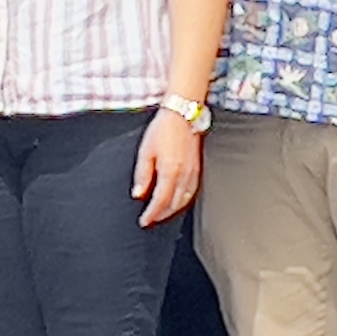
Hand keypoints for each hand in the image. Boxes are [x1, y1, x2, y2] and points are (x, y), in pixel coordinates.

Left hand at [133, 110, 204, 226]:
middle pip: (174, 204)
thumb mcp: (146, 151)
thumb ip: (143, 174)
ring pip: (185, 200)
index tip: (144, 221)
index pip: (160, 201)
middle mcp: (184, 175)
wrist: (182, 114)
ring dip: (173, 210)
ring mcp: (193, 172)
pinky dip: (183, 200)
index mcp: (170, 171)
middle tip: (151, 219)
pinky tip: (177, 200)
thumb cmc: (164, 129)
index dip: (151, 214)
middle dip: (162, 215)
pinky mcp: (198, 168)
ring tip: (162, 214)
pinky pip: (192, 191)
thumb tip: (139, 193)